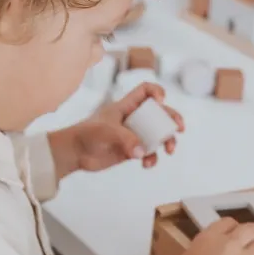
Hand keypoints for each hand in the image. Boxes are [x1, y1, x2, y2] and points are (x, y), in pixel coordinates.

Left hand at [47, 82, 183, 175]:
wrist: (74, 153)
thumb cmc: (86, 134)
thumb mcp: (107, 131)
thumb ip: (126, 139)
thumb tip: (143, 152)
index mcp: (126, 105)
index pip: (146, 90)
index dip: (157, 92)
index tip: (160, 103)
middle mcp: (133, 118)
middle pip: (159, 113)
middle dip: (172, 119)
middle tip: (179, 128)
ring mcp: (133, 134)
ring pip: (158, 134)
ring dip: (167, 141)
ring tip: (169, 150)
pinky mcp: (132, 150)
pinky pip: (149, 152)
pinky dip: (152, 158)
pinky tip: (147, 164)